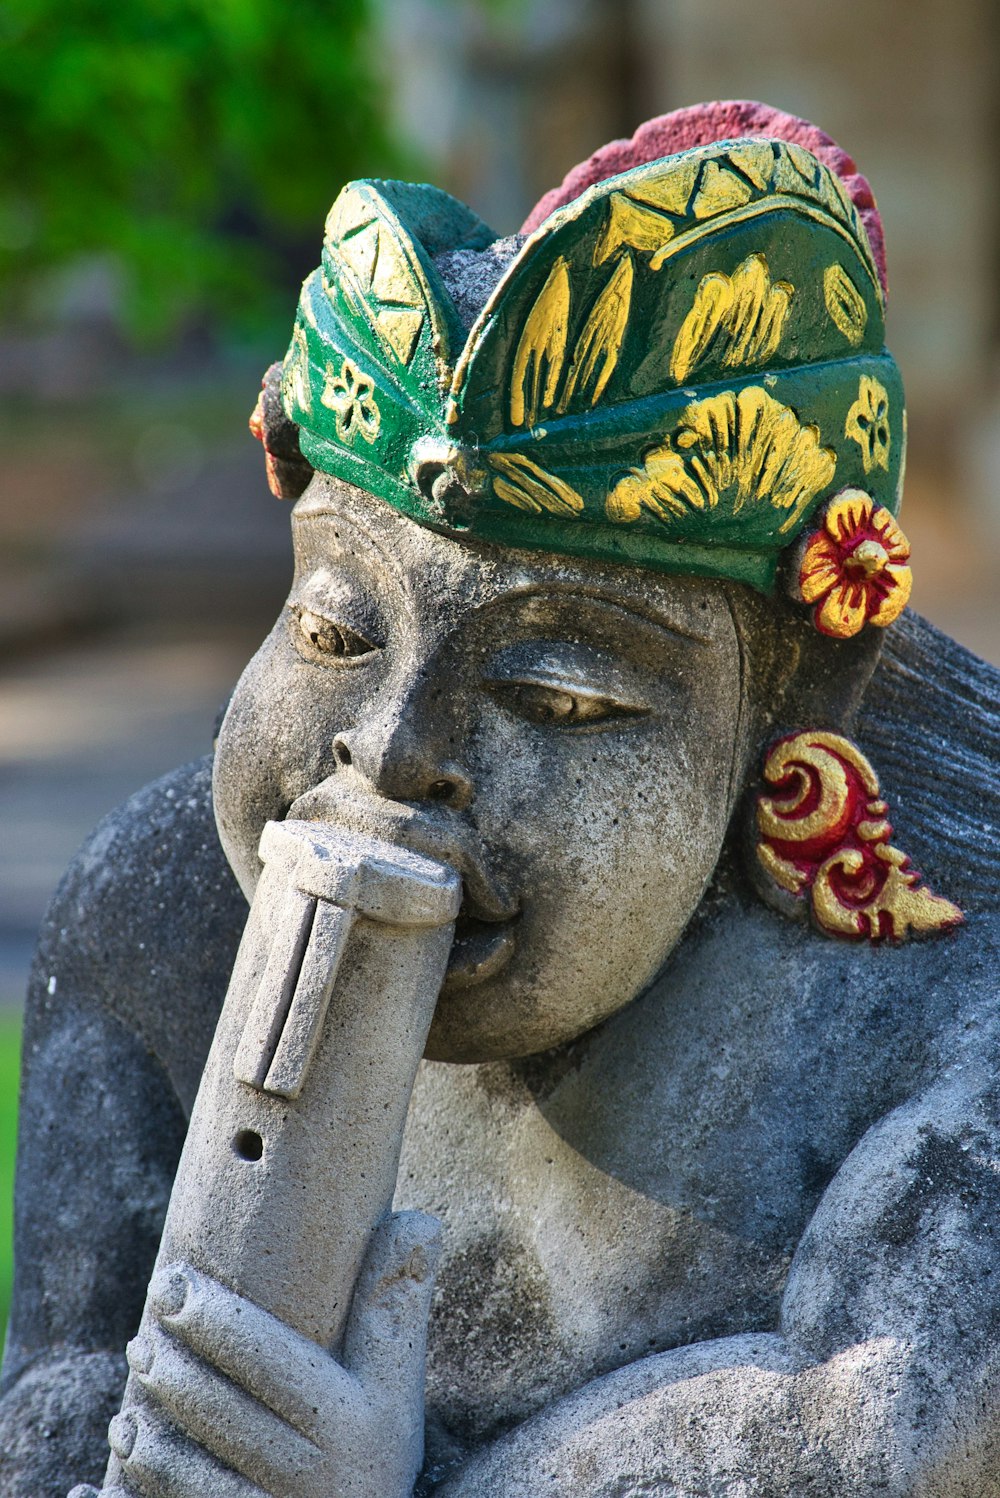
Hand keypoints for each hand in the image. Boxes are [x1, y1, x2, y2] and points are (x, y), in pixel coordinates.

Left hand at [71, 1211, 439, 1497]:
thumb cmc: (374, 1449)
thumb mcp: (396, 1386)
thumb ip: (396, 1306)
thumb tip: (419, 1218)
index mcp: (354, 1423)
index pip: (270, 1361)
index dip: (215, 1320)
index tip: (170, 1283)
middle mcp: (319, 1480)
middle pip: (224, 1419)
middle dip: (171, 1375)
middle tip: (136, 1343)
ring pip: (191, 1485)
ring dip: (147, 1446)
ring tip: (125, 1412)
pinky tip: (84, 1494)